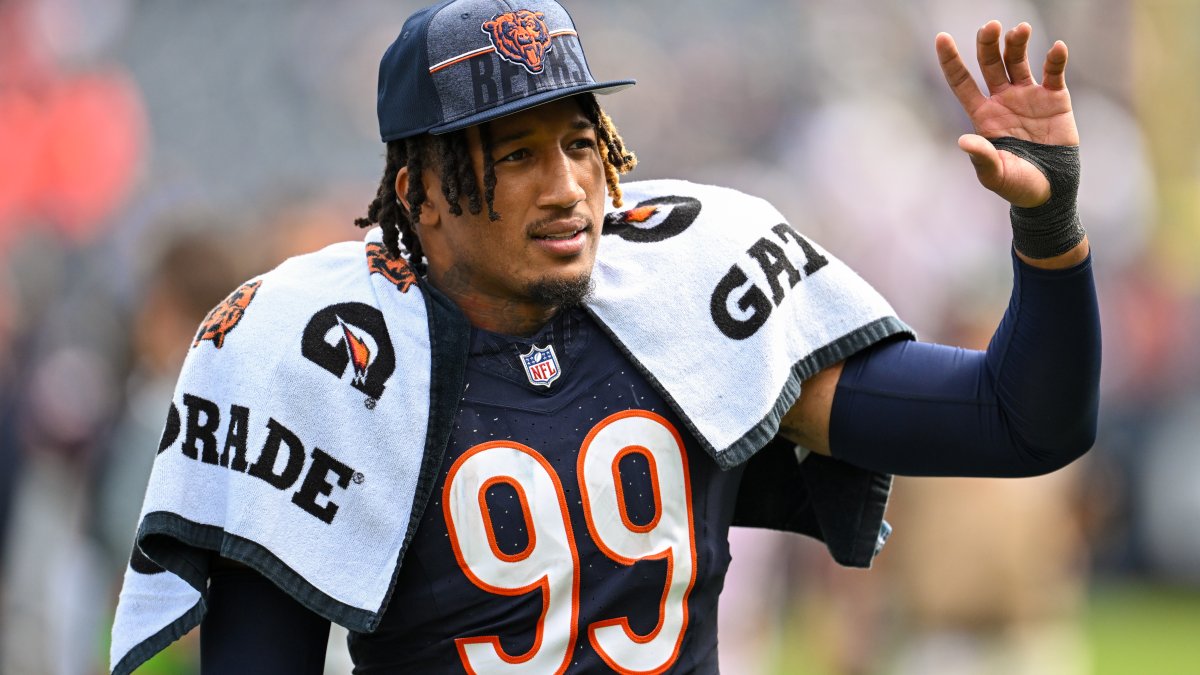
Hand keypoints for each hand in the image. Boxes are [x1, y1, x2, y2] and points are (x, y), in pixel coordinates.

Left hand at [936, 21, 1078, 207]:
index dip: (951, 60)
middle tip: (990, 26)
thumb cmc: (1017, 184)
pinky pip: (1054, 72)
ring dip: (1017, 43)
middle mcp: (1002, 100)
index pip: (961, 82)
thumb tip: (964, 141)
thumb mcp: (995, 174)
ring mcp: (1028, 95)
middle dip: (987, 43)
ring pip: (1018, 60)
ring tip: (1019, 30)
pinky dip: (1055, 59)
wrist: (1050, 189)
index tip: (941, 38)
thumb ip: (981, 157)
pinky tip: (1056, 48)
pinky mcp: (1054, 97)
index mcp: (982, 115)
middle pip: (990, 63)